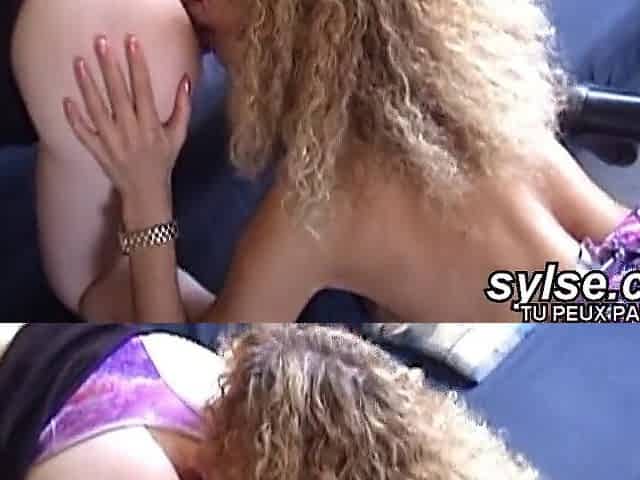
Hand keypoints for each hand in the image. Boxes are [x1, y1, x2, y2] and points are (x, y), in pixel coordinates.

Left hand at [63, 34, 191, 200]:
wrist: (146, 192)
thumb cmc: (163, 160)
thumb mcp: (178, 135)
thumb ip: (183, 108)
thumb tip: (185, 80)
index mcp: (151, 126)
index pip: (144, 90)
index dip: (138, 65)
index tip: (131, 43)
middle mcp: (130, 131)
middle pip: (118, 95)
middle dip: (109, 67)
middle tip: (100, 43)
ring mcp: (112, 141)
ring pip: (97, 109)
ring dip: (87, 86)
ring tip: (79, 62)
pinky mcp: (98, 151)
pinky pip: (83, 133)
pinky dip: (74, 118)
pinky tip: (67, 100)